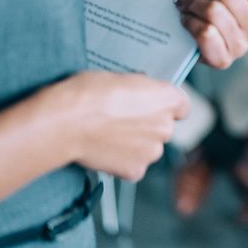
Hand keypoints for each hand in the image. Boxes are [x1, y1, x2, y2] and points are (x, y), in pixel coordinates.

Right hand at [47, 71, 189, 181]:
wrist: (66, 122)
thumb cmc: (89, 94)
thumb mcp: (121, 77)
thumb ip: (140, 90)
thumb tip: (140, 95)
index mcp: (168, 99)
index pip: (181, 106)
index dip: (165, 106)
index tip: (152, 106)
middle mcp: (166, 126)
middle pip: (163, 128)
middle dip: (147, 126)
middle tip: (122, 121)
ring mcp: (152, 151)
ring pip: (149, 149)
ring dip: (137, 145)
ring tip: (109, 136)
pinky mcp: (135, 170)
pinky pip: (134, 167)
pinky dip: (123, 163)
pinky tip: (106, 151)